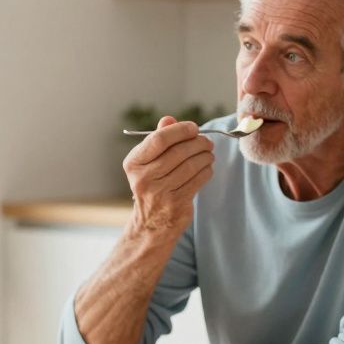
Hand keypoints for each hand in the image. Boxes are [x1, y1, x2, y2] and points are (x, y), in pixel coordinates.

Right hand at [123, 116, 214, 239]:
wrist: (151, 224)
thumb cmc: (152, 187)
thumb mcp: (148, 163)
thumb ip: (158, 140)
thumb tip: (169, 119)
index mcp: (134, 163)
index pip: (159, 139)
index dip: (180, 130)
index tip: (193, 128)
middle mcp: (144, 178)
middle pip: (178, 152)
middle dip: (198, 143)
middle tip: (207, 142)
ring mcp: (160, 193)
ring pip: (191, 166)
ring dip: (205, 156)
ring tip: (209, 154)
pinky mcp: (176, 204)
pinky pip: (198, 180)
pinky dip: (207, 170)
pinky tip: (207, 167)